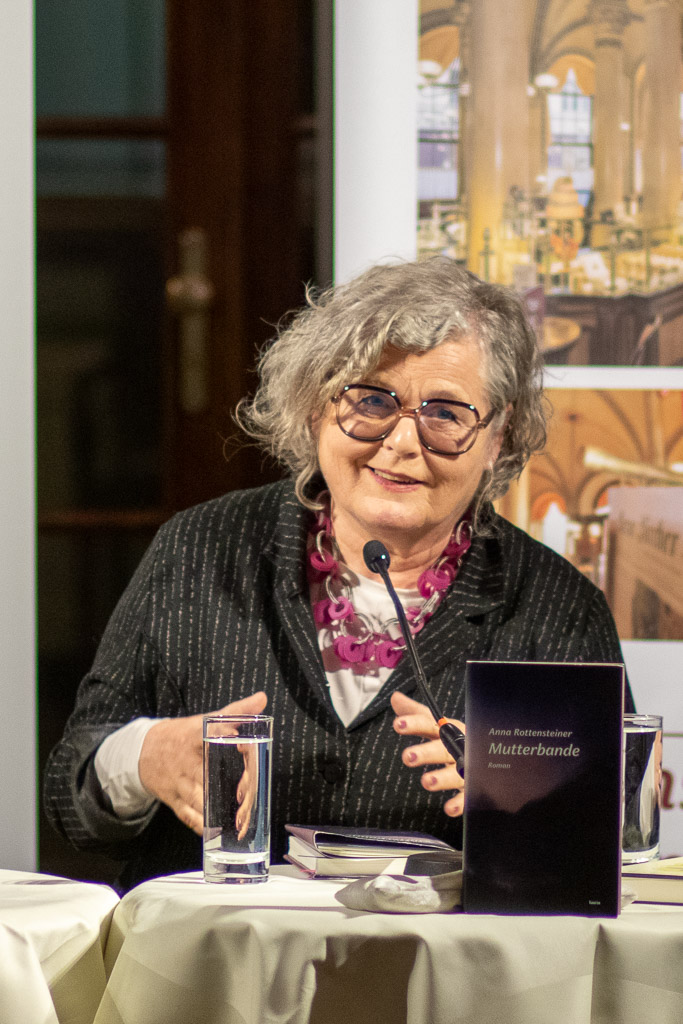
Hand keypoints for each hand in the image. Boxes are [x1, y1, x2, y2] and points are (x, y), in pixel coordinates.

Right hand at [138, 691, 267, 835]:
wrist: (143, 752)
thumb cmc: (180, 736)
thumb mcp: (204, 720)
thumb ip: (236, 711)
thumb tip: (262, 698)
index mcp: (194, 736)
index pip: (210, 732)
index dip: (225, 735)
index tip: (244, 744)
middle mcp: (186, 761)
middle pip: (207, 773)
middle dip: (226, 786)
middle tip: (249, 797)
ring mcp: (178, 782)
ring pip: (197, 798)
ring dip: (215, 811)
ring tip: (237, 821)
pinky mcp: (173, 799)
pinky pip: (187, 815)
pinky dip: (200, 825)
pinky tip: (215, 832)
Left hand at [390, 691, 465, 817]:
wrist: (488, 753)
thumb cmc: (454, 738)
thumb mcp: (436, 725)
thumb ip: (416, 714)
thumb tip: (395, 698)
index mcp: (447, 731)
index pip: (429, 725)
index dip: (414, 724)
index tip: (398, 724)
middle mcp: (457, 748)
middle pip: (441, 749)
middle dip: (426, 753)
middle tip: (408, 757)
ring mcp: (466, 768)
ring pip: (455, 773)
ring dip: (442, 778)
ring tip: (427, 782)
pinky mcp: (472, 788)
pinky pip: (467, 797)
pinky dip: (460, 803)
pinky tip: (448, 808)